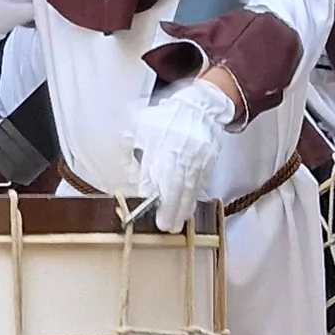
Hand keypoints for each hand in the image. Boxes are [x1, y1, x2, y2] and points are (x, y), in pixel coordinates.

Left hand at [131, 83, 234, 233]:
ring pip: (190, 188)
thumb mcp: (138, 124)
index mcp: (162, 144)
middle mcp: (182, 153)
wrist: (198, 107)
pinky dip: (194, 199)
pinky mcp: (209, 163)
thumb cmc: (164, 118)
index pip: (157, 173)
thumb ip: (129, 146)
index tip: (148, 208)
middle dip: (170, 208)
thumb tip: (126, 168)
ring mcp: (198, 159)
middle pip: (176, 185)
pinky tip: (187, 211)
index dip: (152, 192)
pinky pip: (201, 184)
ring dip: (182, 209)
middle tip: (165, 227)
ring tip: (176, 225)